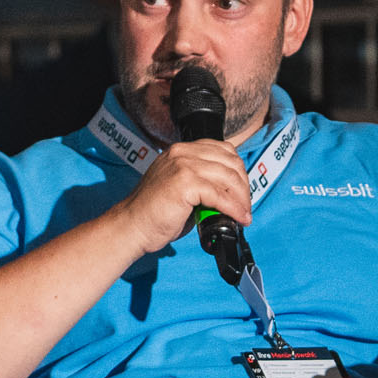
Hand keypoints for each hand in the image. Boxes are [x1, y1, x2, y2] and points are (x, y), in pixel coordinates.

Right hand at [117, 139, 251, 254]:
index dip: (238, 171)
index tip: (242, 192)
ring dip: (242, 199)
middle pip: (230, 161)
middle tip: (245, 206)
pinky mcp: (184, 183)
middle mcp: (182, 153)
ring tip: (244, 215)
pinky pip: (220, 195)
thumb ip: (203, 184)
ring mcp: (183, 166)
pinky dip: (233, 208)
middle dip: (244, 185)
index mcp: (181, 151)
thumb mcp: (181, 189)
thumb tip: (231, 195)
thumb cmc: (154, 214)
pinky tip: (238, 219)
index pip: (223, 150)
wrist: (132, 227)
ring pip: (228, 177)